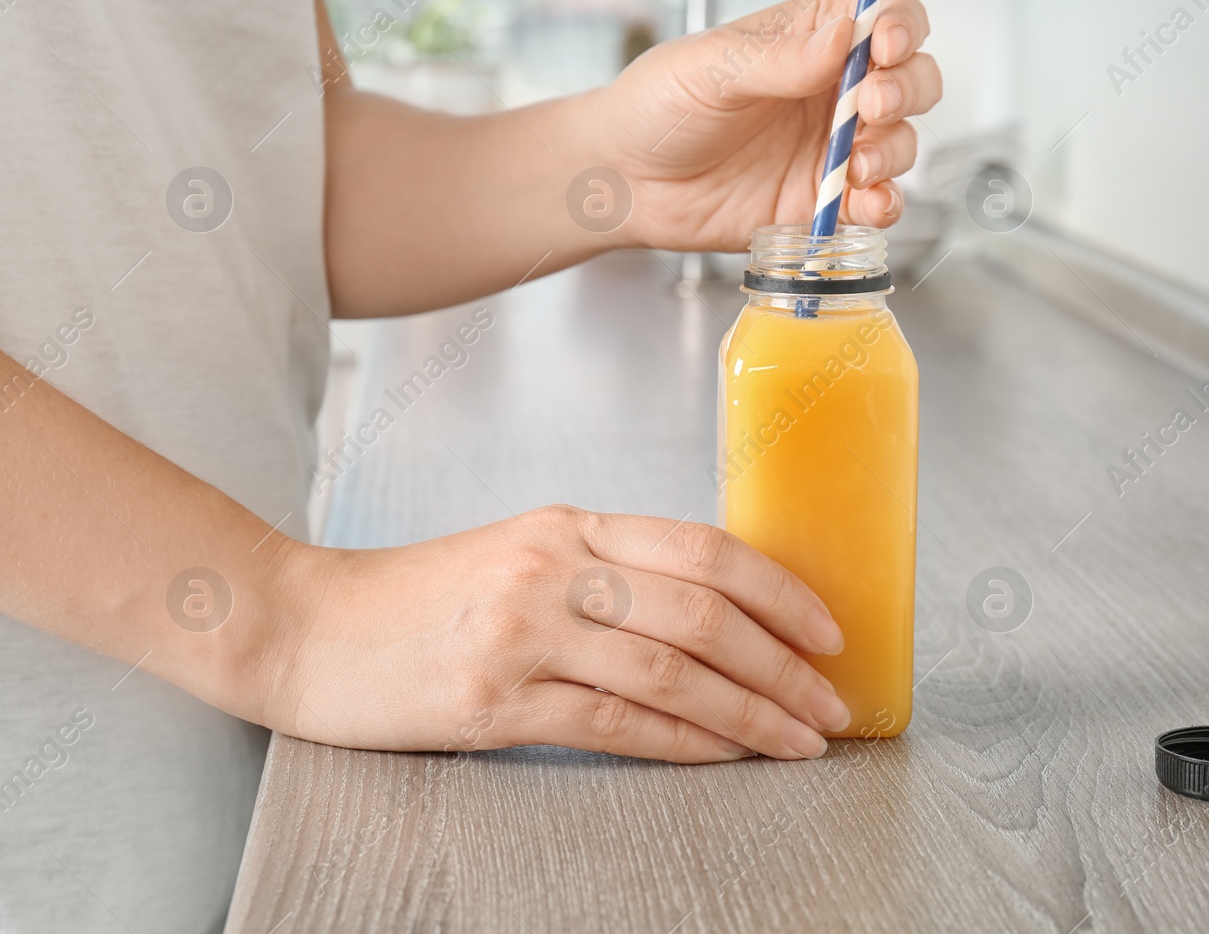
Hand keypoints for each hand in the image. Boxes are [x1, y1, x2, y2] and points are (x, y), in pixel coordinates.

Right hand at [263, 506, 849, 761]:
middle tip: (830, 703)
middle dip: (785, 665)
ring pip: (673, 673)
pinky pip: (617, 725)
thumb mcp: (521, 554)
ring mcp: (524, 634)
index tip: (828, 630)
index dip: (780, 590)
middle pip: (704, 613)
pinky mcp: (495, 702)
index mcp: (569, 526)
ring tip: (799, 740)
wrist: (303, 627)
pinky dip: (685, 744)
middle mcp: (555, 569)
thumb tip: (714, 612)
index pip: (703, 548)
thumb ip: (607, 570)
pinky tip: (724, 757)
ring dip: (751, 713)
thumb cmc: (420, 597)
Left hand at [593, 0, 941, 251]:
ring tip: (855, 166)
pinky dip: (884, 205)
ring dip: (894, 152)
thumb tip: (845, 35)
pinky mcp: (824, 202)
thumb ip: (782, 58)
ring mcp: (834, 148)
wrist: (627, 182)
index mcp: (813, 38)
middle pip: (912, 78)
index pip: (887, 15)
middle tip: (870, 108)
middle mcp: (834, 90)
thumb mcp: (712, 68)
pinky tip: (864, 205)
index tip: (883, 48)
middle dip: (906, 91)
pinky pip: (876, 203)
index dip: (900, 27)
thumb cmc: (657, 106)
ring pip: (902, 142)